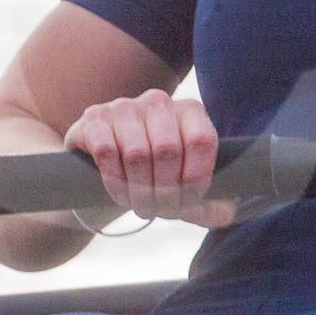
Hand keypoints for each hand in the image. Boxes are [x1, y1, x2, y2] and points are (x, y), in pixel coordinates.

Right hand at [63, 90, 237, 228]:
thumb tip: (220, 212)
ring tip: (141, 206)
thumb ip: (214, 207)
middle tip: (161, 210)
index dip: (195, 180)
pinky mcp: (94, 117)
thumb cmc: (159, 178)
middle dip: (165, 192)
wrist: (111, 168)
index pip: (201, 142)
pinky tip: (120, 193)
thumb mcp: (191, 194)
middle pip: (167, 150)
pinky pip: (106, 151)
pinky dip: (114, 181)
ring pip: (136, 153)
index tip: (187, 203)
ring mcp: (124, 106)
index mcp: (190, 111)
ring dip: (139, 191)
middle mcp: (159, 102)